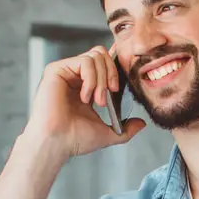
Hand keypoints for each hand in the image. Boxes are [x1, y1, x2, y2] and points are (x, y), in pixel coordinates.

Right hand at [24, 44, 146, 159]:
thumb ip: (126, 128)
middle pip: (101, 54)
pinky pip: (84, 61)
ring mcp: (65, 72)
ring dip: (101, 80)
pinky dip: (91, 79)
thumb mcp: (107, 133)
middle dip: (112, 73)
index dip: (115, 62)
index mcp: (85, 86)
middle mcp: (74, 76)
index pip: (102, 63)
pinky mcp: (56, 70)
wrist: (57, 144)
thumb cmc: (75, 140)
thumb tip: (141, 123)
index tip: (126, 70)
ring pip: (95, 57)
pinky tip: (86, 97)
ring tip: (98, 101)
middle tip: (111, 93)